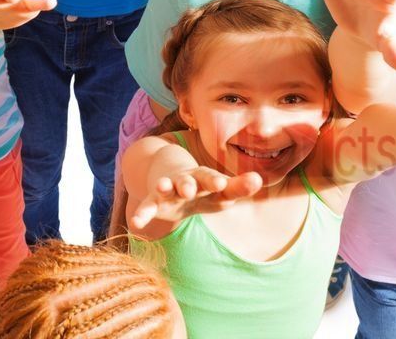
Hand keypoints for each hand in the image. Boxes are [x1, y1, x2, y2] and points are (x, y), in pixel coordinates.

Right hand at [130, 166, 261, 230]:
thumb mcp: (220, 191)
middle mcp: (185, 181)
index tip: (222, 184)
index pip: (212, 179)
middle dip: (188, 184)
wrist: (167, 172)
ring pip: (165, 188)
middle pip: (187, 181)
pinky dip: (141, 214)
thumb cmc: (202, 188)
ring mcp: (168, 190)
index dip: (216, 182)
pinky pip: (147, 207)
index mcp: (203, 179)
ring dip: (164, 186)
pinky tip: (136, 224)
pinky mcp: (154, 202)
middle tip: (189, 189)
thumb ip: (238, 188)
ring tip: (161, 187)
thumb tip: (259, 178)